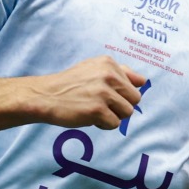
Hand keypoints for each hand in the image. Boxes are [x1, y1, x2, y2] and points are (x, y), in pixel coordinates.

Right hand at [27, 55, 147, 129]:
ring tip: (95, 111)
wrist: (45, 96)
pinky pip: (114, 124)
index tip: (108, 94)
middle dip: (121, 106)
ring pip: (127, 113)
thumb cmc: (70, 85)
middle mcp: (108, 75)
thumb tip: (143, 82)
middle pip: (135, 99)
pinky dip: (103, 125)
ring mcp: (103, 93)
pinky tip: (89, 117)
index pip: (137, 84)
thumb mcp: (94, 68)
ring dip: (113, 116)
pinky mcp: (97, 110)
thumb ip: (119, 72)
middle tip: (101, 105)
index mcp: (109, 64)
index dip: (123, 93)